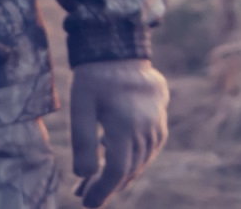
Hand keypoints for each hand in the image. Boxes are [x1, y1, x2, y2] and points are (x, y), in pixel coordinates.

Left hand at [70, 58, 168, 206]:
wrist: (120, 48)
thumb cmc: (95, 76)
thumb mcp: (80, 106)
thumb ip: (82, 141)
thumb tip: (83, 175)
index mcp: (125, 125)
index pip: (116, 170)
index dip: (102, 191)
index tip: (87, 203)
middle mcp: (146, 128)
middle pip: (129, 169)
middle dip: (107, 186)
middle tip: (84, 195)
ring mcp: (157, 123)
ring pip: (141, 161)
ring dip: (121, 176)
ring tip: (96, 182)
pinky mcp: (160, 118)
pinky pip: (150, 149)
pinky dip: (134, 160)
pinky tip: (118, 160)